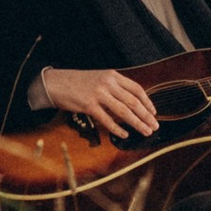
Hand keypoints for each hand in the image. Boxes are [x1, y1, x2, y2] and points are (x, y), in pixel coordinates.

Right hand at [32, 64, 160, 141]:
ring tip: (145, 131)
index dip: (147, 102)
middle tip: (154, 126)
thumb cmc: (78, 83)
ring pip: (124, 111)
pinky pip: (107, 120)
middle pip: (133, 102)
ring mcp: (98, 94)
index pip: (136, 89)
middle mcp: (108, 83)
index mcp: (112, 75)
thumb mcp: (100, 79)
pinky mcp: (89, 105)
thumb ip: (115, 88)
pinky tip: (125, 134)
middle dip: (146, 116)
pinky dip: (118, 129)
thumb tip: (132, 104)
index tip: (154, 113)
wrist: (56, 82)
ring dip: (137, 123)